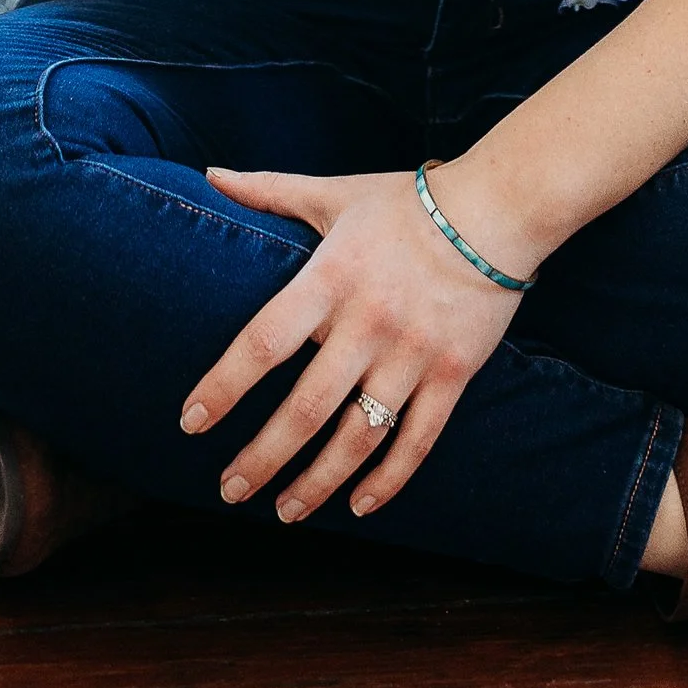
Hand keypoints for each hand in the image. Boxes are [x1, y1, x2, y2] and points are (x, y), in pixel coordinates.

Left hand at [181, 165, 525, 522]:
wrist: (496, 209)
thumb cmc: (406, 202)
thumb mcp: (334, 193)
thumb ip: (270, 190)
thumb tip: (210, 176)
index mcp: (331, 277)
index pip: (263, 341)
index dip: (224, 386)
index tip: (191, 422)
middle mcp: (367, 322)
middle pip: (305, 408)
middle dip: (262, 458)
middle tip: (229, 489)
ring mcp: (412, 354)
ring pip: (357, 439)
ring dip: (316, 483)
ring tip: (284, 511)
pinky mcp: (452, 375)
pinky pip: (416, 442)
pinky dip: (387, 482)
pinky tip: (358, 505)